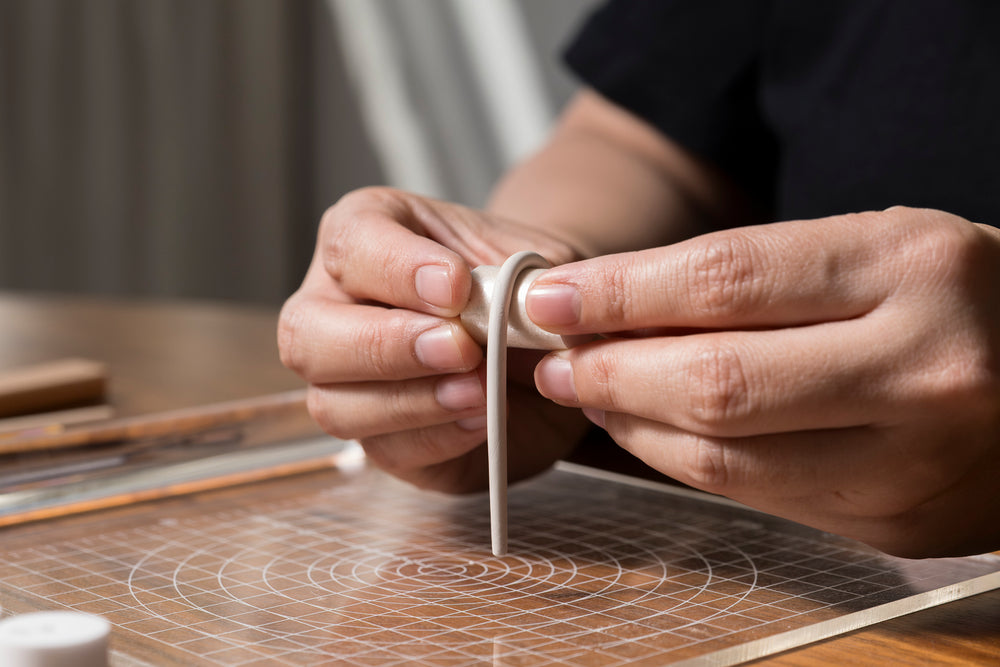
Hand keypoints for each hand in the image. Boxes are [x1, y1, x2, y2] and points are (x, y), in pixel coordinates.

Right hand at [279, 187, 586, 490]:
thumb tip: (518, 310)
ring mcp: (345, 381)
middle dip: (384, 344)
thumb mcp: (528, 264)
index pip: (350, 243)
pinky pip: (384, 449)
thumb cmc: (520, 285)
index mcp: (365, 235)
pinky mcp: (378, 438)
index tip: (456, 287)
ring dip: (410, 401)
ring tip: (480, 391)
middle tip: (460, 348)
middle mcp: (334, 307)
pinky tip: (481, 420)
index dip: (397, 267)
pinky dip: (436, 437)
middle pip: (307, 332)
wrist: (548, 341)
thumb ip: (519, 280)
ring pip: (334, 403)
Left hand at [527, 207, 999, 556]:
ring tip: (588, 392)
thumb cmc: (946, 298)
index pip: (726, 281)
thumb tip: (612, 309)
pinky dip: (680, 462)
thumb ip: (750, 280)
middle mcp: (923, 366)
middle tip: (552, 357)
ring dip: (630, 424)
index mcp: (912, 268)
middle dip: (608, 371)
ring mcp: (913, 459)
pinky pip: (754, 496)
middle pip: (715, 382)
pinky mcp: (894, 522)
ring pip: (724, 456)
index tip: (550, 298)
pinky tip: (648, 430)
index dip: (619, 294)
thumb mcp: (868, 250)